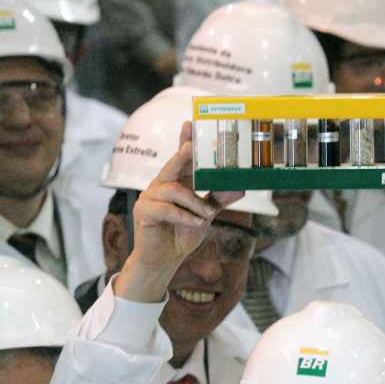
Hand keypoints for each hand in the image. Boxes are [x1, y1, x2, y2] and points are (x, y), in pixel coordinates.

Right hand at [113, 122, 242, 302]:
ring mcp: (150, 197)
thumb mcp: (205, 215)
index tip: (190, 124)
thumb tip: (240, 188)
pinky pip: (165, 209)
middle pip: (172, 165)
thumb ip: (219, 200)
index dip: (184, 140)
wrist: (164, 259)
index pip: (180, 158)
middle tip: (192, 146)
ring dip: (193, 201)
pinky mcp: (144, 212)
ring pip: (172, 190)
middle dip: (182, 154)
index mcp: (176, 182)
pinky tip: (196, 222)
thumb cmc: (181, 233)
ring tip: (207, 214)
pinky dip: (183, 215)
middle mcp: (161, 185)